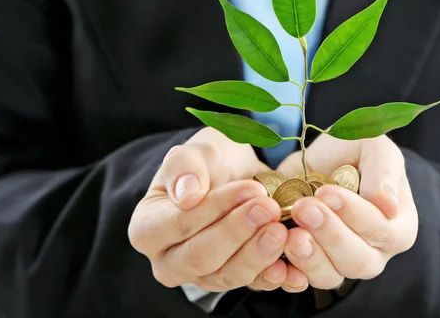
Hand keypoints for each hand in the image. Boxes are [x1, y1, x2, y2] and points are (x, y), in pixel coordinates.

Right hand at [128, 127, 306, 291]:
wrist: (236, 174)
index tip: (250, 190)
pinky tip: (292, 266)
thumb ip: (184, 167)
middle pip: (202, 258)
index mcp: (148, 228)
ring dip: (258, 255)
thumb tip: (186, 195)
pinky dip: (275, 278)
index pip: (178, 225)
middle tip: (269, 209)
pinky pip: (254, 287)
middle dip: (238, 233)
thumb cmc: (208, 162)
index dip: (214, 210)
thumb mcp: (195, 151)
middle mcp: (170, 260)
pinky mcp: (235, 281)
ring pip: (228, 276)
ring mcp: (202, 276)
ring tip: (282, 230)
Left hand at [277, 134, 417, 289]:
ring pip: (330, 276)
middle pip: (357, 261)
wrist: (317, 161)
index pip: (382, 231)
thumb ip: (384, 170)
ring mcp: (340, 264)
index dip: (354, 214)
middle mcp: (374, 252)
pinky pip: (300, 281)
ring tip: (290, 235)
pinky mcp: (310, 266)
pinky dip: (287, 272)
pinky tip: (276, 255)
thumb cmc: (353, 152)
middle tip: (303, 209)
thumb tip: (389, 205)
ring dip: (309, 257)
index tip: (327, 192)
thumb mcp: (373, 147)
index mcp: (397, 226)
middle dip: (329, 235)